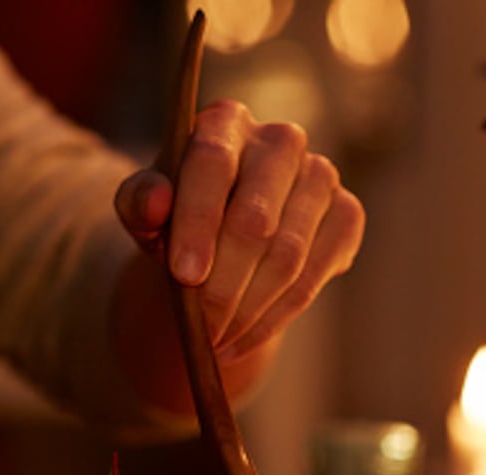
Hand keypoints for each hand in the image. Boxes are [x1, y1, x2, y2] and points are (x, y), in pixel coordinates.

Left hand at [115, 100, 364, 362]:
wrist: (222, 234)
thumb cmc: (177, 213)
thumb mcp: (144, 208)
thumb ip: (139, 201)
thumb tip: (154, 203)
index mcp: (225, 122)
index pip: (213, 163)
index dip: (199, 221)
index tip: (184, 276)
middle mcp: (281, 140)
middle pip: (256, 218)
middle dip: (225, 283)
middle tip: (202, 328)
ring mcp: (320, 176)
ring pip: (288, 255)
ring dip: (249, 309)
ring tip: (216, 341)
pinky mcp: (346, 214)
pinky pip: (315, 276)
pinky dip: (275, 317)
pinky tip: (242, 340)